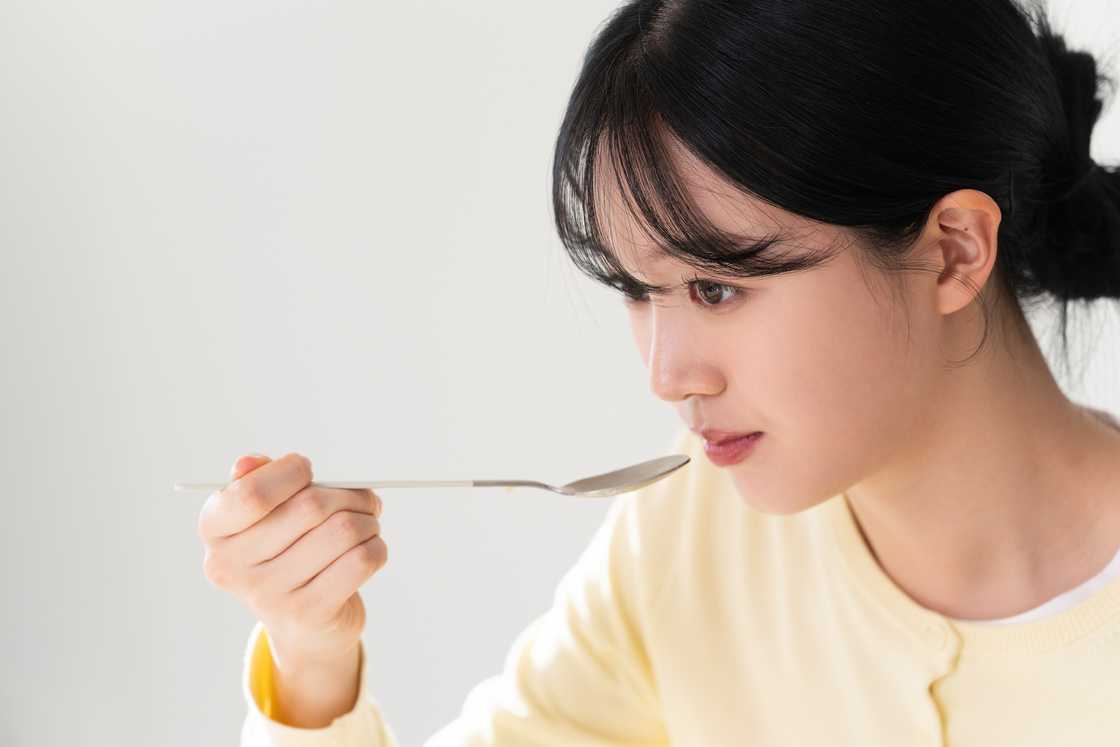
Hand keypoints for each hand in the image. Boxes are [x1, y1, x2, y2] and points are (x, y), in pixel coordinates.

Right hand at [197, 452, 387, 669]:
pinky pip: (360, 560)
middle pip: (310, 507)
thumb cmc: (285, 552)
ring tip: (367, 524)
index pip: (252, 494)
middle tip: (362, 498)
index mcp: (215, 531)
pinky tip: (368, 548)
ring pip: (343, 531)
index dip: (289, 473)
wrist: (302, 625)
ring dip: (367, 520)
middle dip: (348, 494)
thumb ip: (257, 480)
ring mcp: (268, 595)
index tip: (306, 470)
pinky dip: (376, 547)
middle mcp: (232, 566)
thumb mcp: (263, 514)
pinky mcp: (307, 613)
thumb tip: (248, 463)